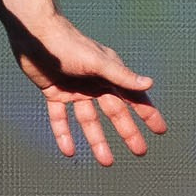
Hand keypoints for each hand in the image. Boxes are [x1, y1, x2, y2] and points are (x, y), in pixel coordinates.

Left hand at [8, 11, 166, 165]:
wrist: (35, 34)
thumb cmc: (69, 44)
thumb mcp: (97, 62)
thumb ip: (122, 75)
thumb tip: (149, 83)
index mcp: (109, 74)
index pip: (133, 97)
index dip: (148, 113)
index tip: (160, 131)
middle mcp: (95, 83)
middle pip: (115, 112)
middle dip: (128, 132)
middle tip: (140, 152)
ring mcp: (75, 89)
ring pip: (89, 120)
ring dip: (97, 140)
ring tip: (107, 162)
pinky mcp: (55, 92)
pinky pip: (61, 118)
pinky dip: (64, 134)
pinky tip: (69, 152)